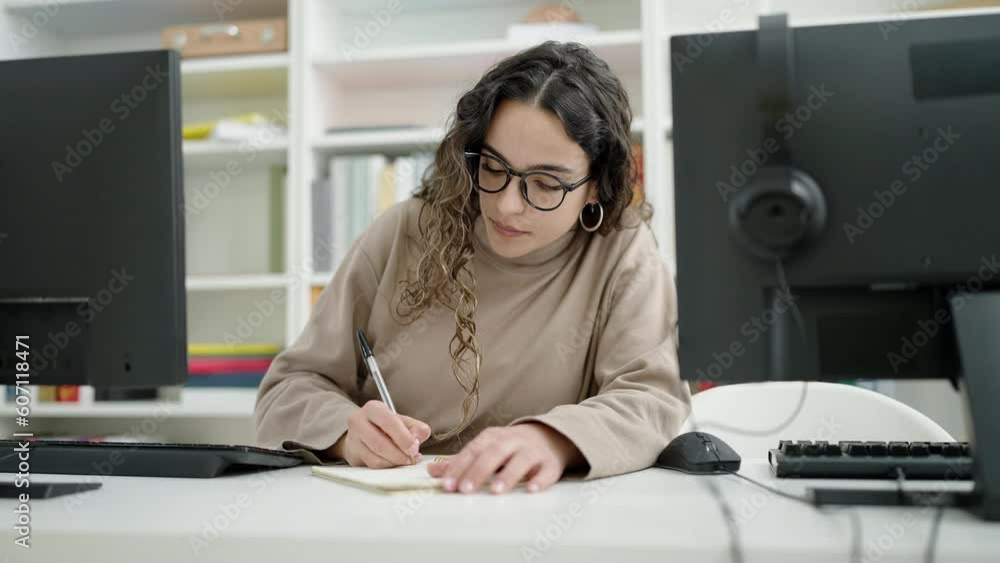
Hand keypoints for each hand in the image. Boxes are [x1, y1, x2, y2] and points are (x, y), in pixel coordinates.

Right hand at [328, 400, 431, 467]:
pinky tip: (395, 464)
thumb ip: (416, 429)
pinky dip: (387, 468)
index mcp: (373, 408)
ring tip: (405, 461)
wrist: (364, 434)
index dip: (403, 438)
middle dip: (399, 454)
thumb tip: (417, 440)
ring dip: (394, 463)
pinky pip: (371, 466)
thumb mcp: (404, 422)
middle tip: (412, 459)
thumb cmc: (387, 427)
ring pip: (375, 458)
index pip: (389, 422)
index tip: (414, 449)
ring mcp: (352, 439)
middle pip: (379, 443)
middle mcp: (358, 421)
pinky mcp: (352, 456)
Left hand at [427, 423, 583, 494]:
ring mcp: (532, 451)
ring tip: (496, 490)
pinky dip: (541, 479)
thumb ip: (461, 462)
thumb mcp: (485, 449)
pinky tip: (533, 489)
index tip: (448, 485)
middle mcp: (512, 441)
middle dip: (479, 471)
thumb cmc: (510, 447)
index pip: (473, 451)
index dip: (459, 467)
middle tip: (466, 489)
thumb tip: (432, 471)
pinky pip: (547, 471)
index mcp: (492, 438)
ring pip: (520, 460)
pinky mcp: (551, 463)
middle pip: (494, 454)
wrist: (548, 437)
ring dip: (508, 475)